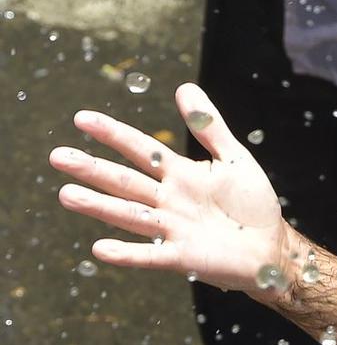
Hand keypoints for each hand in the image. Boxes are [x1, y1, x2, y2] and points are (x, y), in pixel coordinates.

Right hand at [49, 84, 295, 297]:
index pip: (141, 150)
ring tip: (67, 194)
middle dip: (93, 170)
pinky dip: (127, 253)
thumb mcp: (234, 159)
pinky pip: (151, 255)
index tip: (81, 118)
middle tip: (57, 156)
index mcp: (180, 174)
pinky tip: (100, 249)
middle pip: (126, 182)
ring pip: (130, 215)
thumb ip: (209, 126)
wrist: (271, 248)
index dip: (114, 134)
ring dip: (99, 206)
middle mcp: (169, 200)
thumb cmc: (251, 203)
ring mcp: (173, 229)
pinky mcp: (183, 257)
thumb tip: (185, 87)